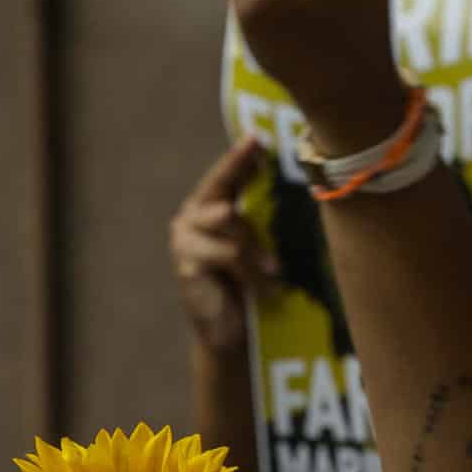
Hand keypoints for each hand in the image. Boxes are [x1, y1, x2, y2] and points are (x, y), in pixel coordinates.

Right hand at [171, 136, 277, 352]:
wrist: (231, 334)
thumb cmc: (248, 287)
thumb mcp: (258, 246)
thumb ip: (259, 219)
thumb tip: (288, 187)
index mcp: (208, 208)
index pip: (225, 176)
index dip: (240, 156)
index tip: (257, 138)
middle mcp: (191, 217)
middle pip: (223, 191)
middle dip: (246, 193)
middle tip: (267, 194)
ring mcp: (184, 238)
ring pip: (229, 221)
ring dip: (257, 249)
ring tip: (274, 272)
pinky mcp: (187, 263)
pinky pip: (229, 253)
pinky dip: (252, 271)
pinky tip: (265, 288)